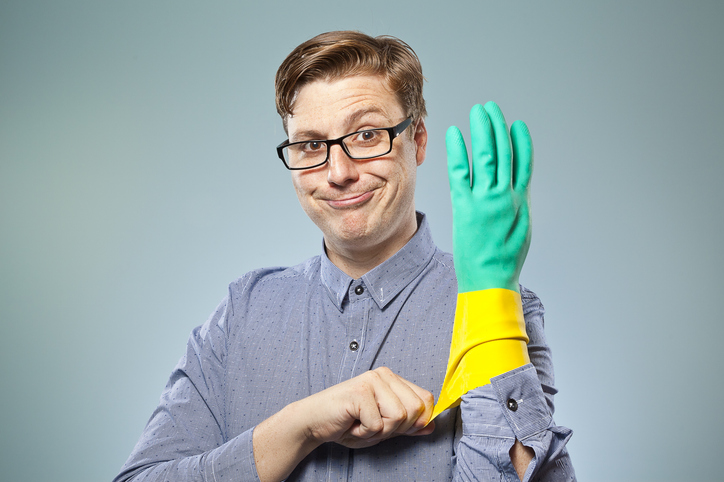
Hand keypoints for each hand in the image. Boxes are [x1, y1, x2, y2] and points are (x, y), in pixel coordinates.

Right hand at [253, 368, 434, 480]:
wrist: (314, 422)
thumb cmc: (348, 423)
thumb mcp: (384, 427)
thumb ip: (407, 425)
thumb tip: (431, 426)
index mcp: (392, 378)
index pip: (425, 399)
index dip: (417, 421)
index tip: (393, 427)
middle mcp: (384, 375)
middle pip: (416, 410)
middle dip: (396, 428)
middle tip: (373, 425)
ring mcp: (371, 381)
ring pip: (399, 417)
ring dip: (380, 431)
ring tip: (362, 423)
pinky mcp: (360, 392)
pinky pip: (378, 425)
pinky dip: (365, 433)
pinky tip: (352, 424)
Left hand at [445, 101, 532, 292]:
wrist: (490, 279)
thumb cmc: (504, 259)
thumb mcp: (520, 228)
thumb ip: (517, 204)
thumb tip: (516, 187)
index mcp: (520, 200)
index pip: (523, 163)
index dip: (521, 142)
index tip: (516, 125)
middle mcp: (504, 195)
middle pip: (502, 153)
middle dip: (497, 127)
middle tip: (490, 109)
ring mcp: (485, 199)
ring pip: (485, 156)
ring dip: (481, 131)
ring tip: (478, 112)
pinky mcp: (464, 206)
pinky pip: (460, 173)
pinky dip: (458, 151)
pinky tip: (454, 134)